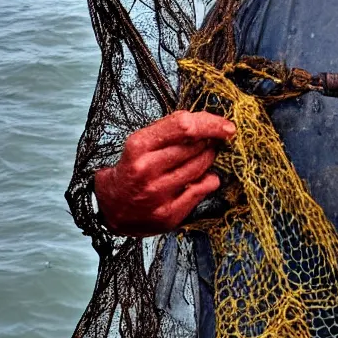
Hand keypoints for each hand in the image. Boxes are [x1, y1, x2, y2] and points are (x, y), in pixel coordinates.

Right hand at [93, 110, 235, 236]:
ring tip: (204, 156)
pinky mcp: (169, 214)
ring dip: (209, 158)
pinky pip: (203, 189)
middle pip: (196, 146)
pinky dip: (209, 180)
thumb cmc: (130, 170)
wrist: (110, 209)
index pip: (183, 126)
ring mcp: (159, 194)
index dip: (211, 123)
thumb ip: (169, 132)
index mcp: (138, 146)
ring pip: (201, 167)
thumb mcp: (140, 144)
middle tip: (210, 142)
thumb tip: (208, 123)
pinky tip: (203, 178)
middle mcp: (147, 169)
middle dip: (210, 141)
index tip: (226, 126)